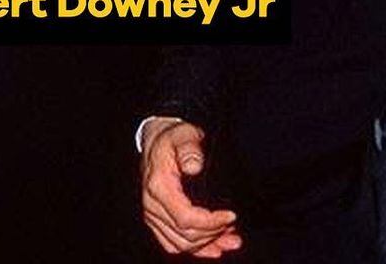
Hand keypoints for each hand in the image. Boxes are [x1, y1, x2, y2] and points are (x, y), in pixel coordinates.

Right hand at [141, 120, 241, 257]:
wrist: (157, 140)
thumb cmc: (172, 138)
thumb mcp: (183, 135)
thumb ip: (189, 149)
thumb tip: (194, 167)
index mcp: (158, 186)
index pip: (185, 218)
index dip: (210, 223)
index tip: (230, 216)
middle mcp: (151, 204)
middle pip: (185, 235)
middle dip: (213, 234)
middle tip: (233, 226)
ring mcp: (152, 214)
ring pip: (180, 244)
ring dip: (207, 245)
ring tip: (231, 239)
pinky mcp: (156, 220)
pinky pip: (173, 244)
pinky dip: (195, 249)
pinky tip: (214, 247)